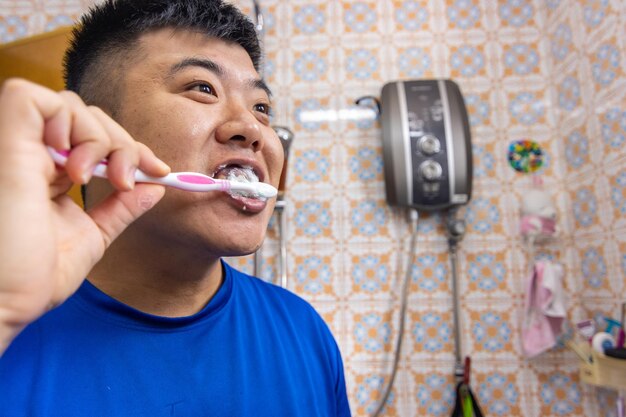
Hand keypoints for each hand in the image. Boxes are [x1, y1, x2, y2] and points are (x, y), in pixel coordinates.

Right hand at [0, 79, 169, 352]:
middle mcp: (31, 156)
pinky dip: (65, 120)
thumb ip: (119, 210)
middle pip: (87, 116)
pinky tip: (74, 164)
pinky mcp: (3, 141)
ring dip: (100, 137)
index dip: (129, 147)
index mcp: (49, 175)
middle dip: (123, 143)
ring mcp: (15, 147)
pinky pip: (28, 97)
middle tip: (130, 179)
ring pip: (68, 105)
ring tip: (97, 180)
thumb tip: (154, 188)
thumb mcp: (90, 237)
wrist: (2, 303)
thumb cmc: (33, 279)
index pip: (94, 138)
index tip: (158, 170)